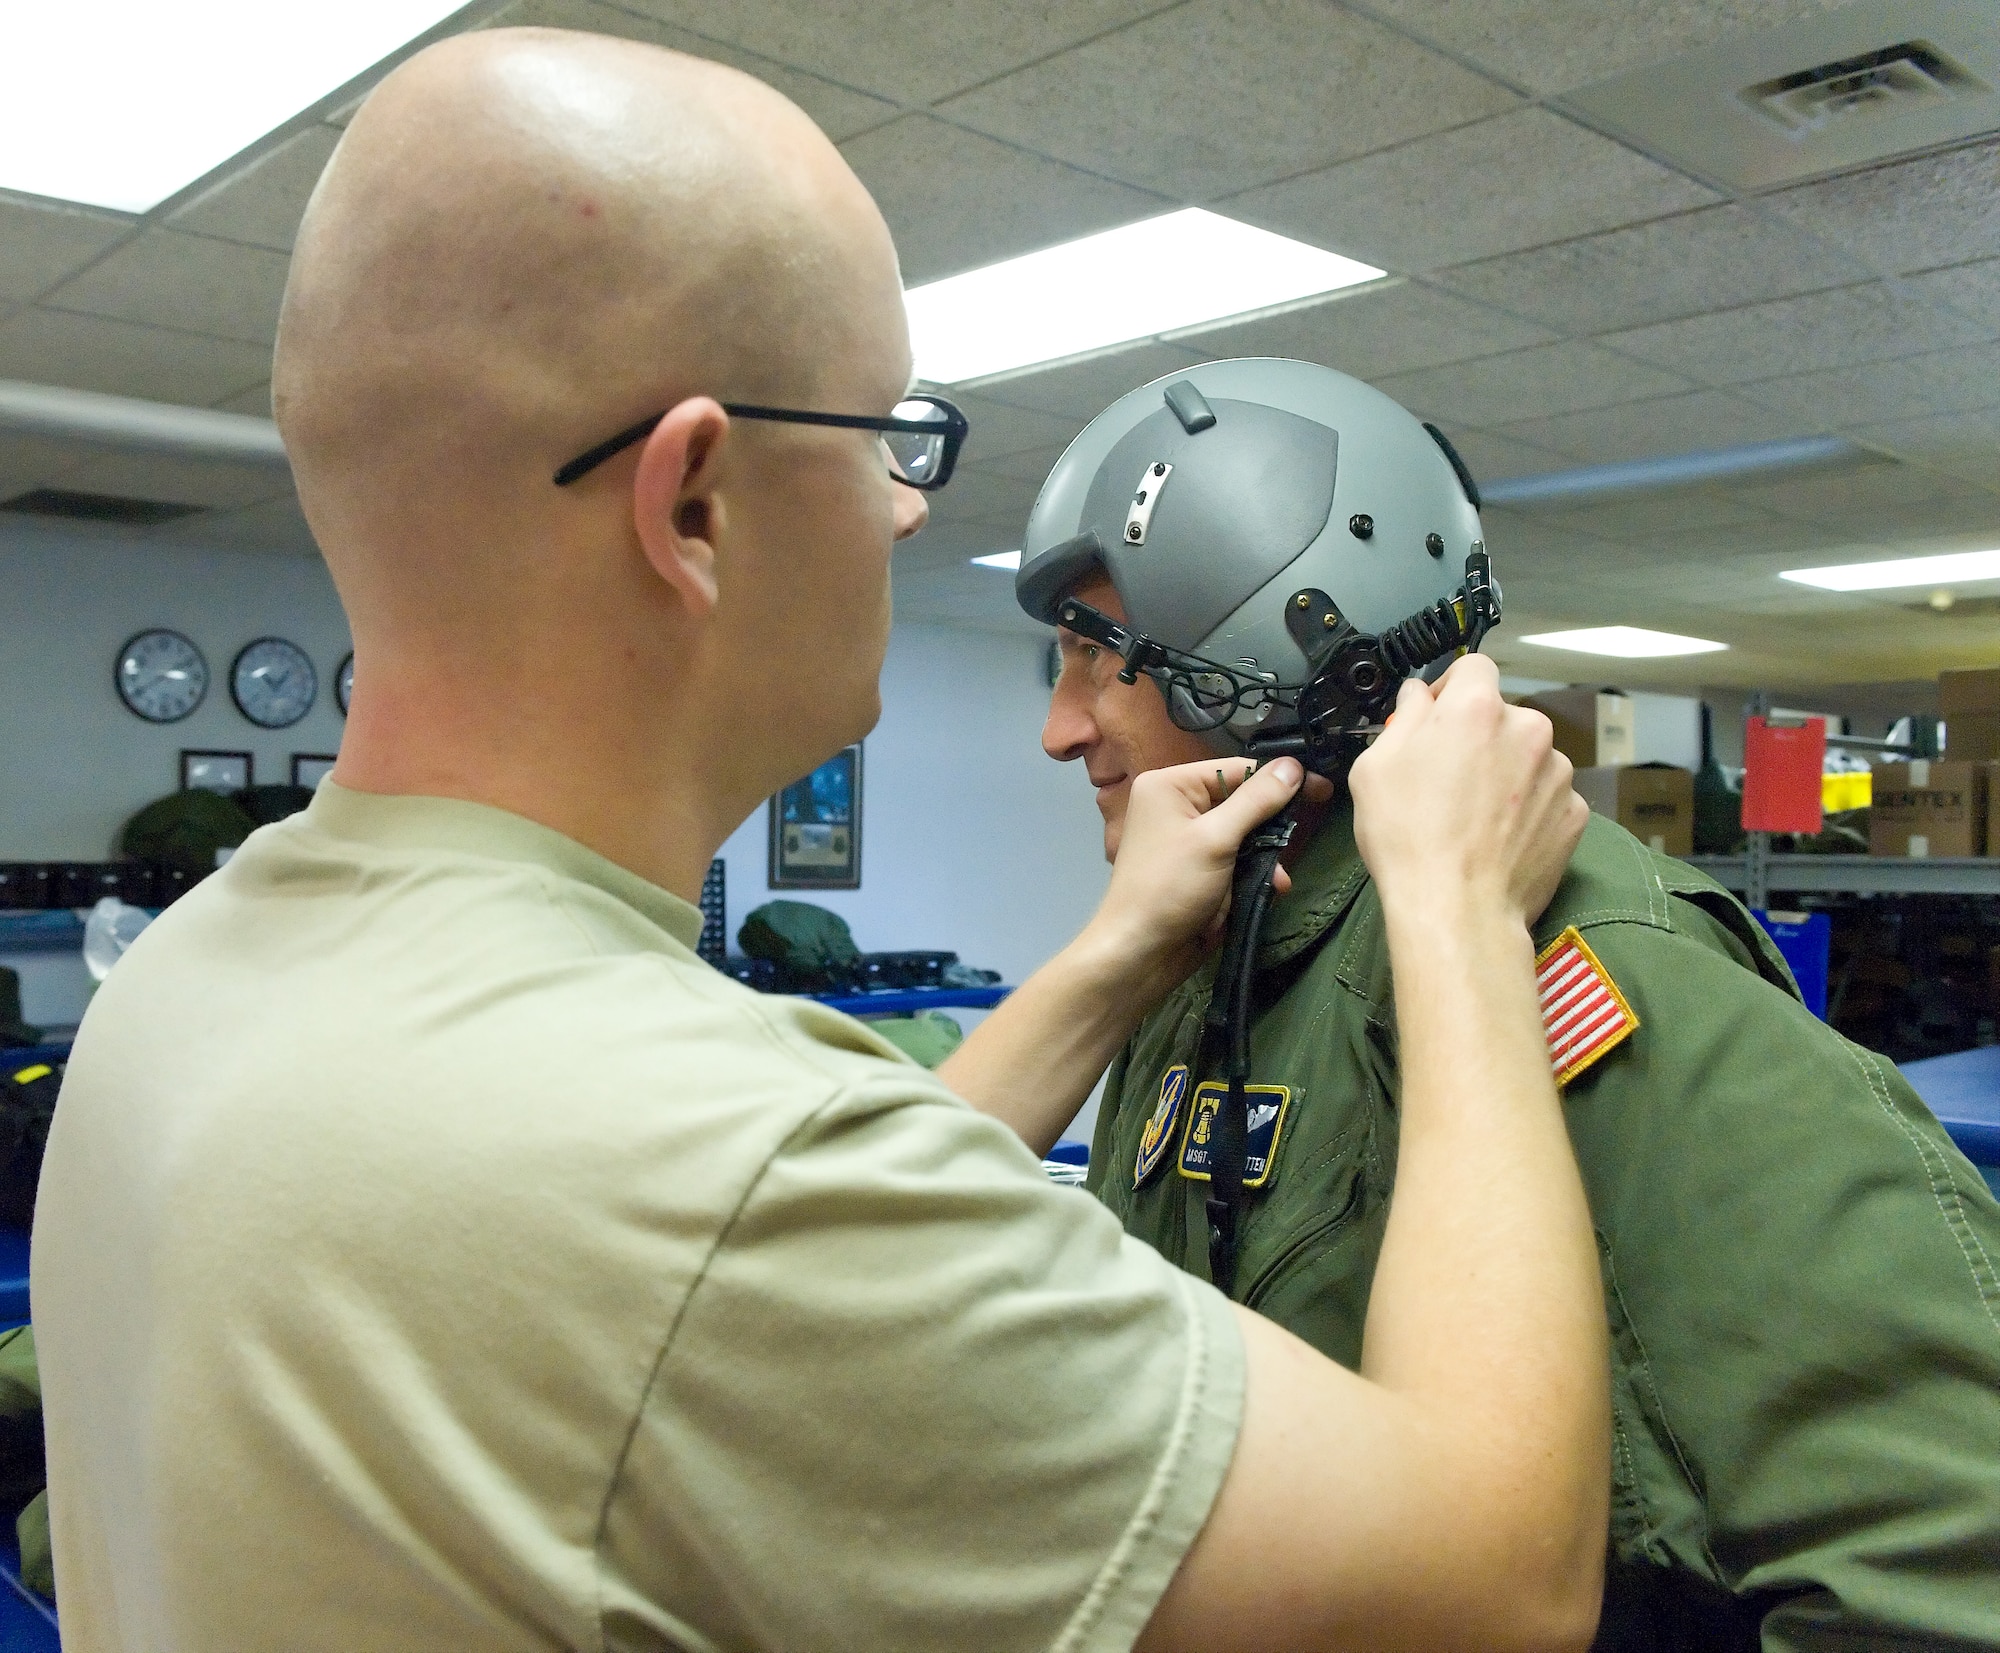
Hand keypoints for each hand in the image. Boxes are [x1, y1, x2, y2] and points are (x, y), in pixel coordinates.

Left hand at [1084, 755, 1307, 991]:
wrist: (1141, 953)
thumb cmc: (1170, 887)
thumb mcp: (1216, 839)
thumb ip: (1256, 801)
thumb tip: (1294, 765)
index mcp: (1170, 785)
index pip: (1236, 769)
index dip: (1279, 779)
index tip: (1321, 789)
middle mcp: (1177, 805)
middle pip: (1242, 800)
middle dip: (1271, 826)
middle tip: (1301, 837)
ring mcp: (1189, 839)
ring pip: (1245, 834)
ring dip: (1266, 856)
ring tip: (1279, 879)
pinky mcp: (1201, 868)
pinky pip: (1237, 859)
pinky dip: (1255, 872)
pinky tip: (1270, 889)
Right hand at [1348, 655, 1585, 932]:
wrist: (1457, 909)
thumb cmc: (1406, 837)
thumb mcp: (1375, 768)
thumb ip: (1403, 718)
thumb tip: (1419, 696)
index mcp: (1476, 708)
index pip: (1473, 666)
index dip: (1450, 687)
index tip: (1434, 717)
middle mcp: (1528, 729)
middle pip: (1503, 716)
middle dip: (1479, 737)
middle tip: (1449, 778)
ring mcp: (1559, 773)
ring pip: (1529, 757)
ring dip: (1507, 772)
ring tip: (1476, 816)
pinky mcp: (1575, 814)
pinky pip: (1547, 797)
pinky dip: (1528, 809)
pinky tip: (1501, 838)